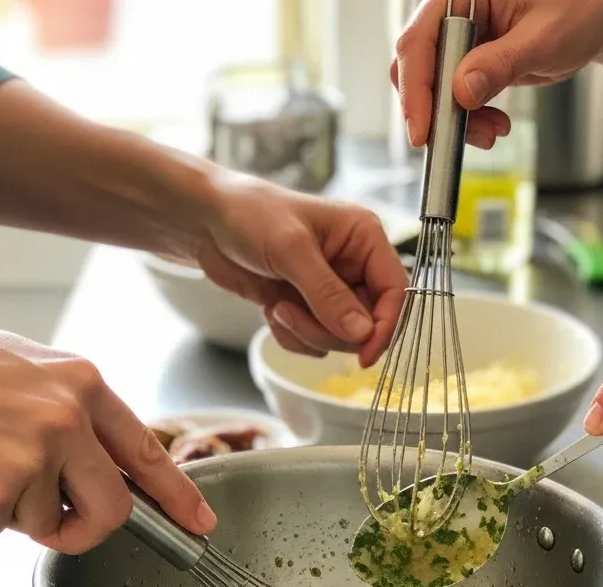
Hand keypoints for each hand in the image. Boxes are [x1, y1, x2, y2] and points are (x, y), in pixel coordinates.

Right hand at [0, 317, 214, 552]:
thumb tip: (101, 460)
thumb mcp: (26, 369)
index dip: (178, 495)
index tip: (198, 523)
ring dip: (16, 509)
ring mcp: (32, 459)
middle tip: (60, 522)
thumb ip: (74, 413)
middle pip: (113, 509)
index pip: (148, 451)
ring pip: (47, 522)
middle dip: (90, 527)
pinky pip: (1, 527)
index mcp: (82, 384)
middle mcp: (66, 421)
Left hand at [187, 172, 407, 367]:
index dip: (384, 326)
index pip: (395, 291)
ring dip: (306, 332)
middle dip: (329, 329)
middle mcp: (355, 265)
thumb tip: (362, 333)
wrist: (207, 222)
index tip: (365, 355)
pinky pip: (315, 342)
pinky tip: (272, 309)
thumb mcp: (291, 250)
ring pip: (341, 338)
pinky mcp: (310, 307)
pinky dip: (292, 336)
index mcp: (364, 238)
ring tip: (277, 306)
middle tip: (291, 313)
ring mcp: (332, 289)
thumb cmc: (249, 215)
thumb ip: (328, 294)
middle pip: (368, 323)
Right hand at [393, 0, 602, 148]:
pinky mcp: (466, 61)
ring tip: (493, 132)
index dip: (416, 90)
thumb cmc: (581, 8)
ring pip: (432, 89)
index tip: (424, 131)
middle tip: (460, 139)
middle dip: (436, 111)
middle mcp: (453, 11)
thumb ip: (502, 62)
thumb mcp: (545, 37)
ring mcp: (458, 39)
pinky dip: (468, 120)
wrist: (595, 16)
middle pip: (417, 67)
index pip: (419, 41)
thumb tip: (462, 91)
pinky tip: (493, 125)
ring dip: (455, 121)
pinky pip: (451, 98)